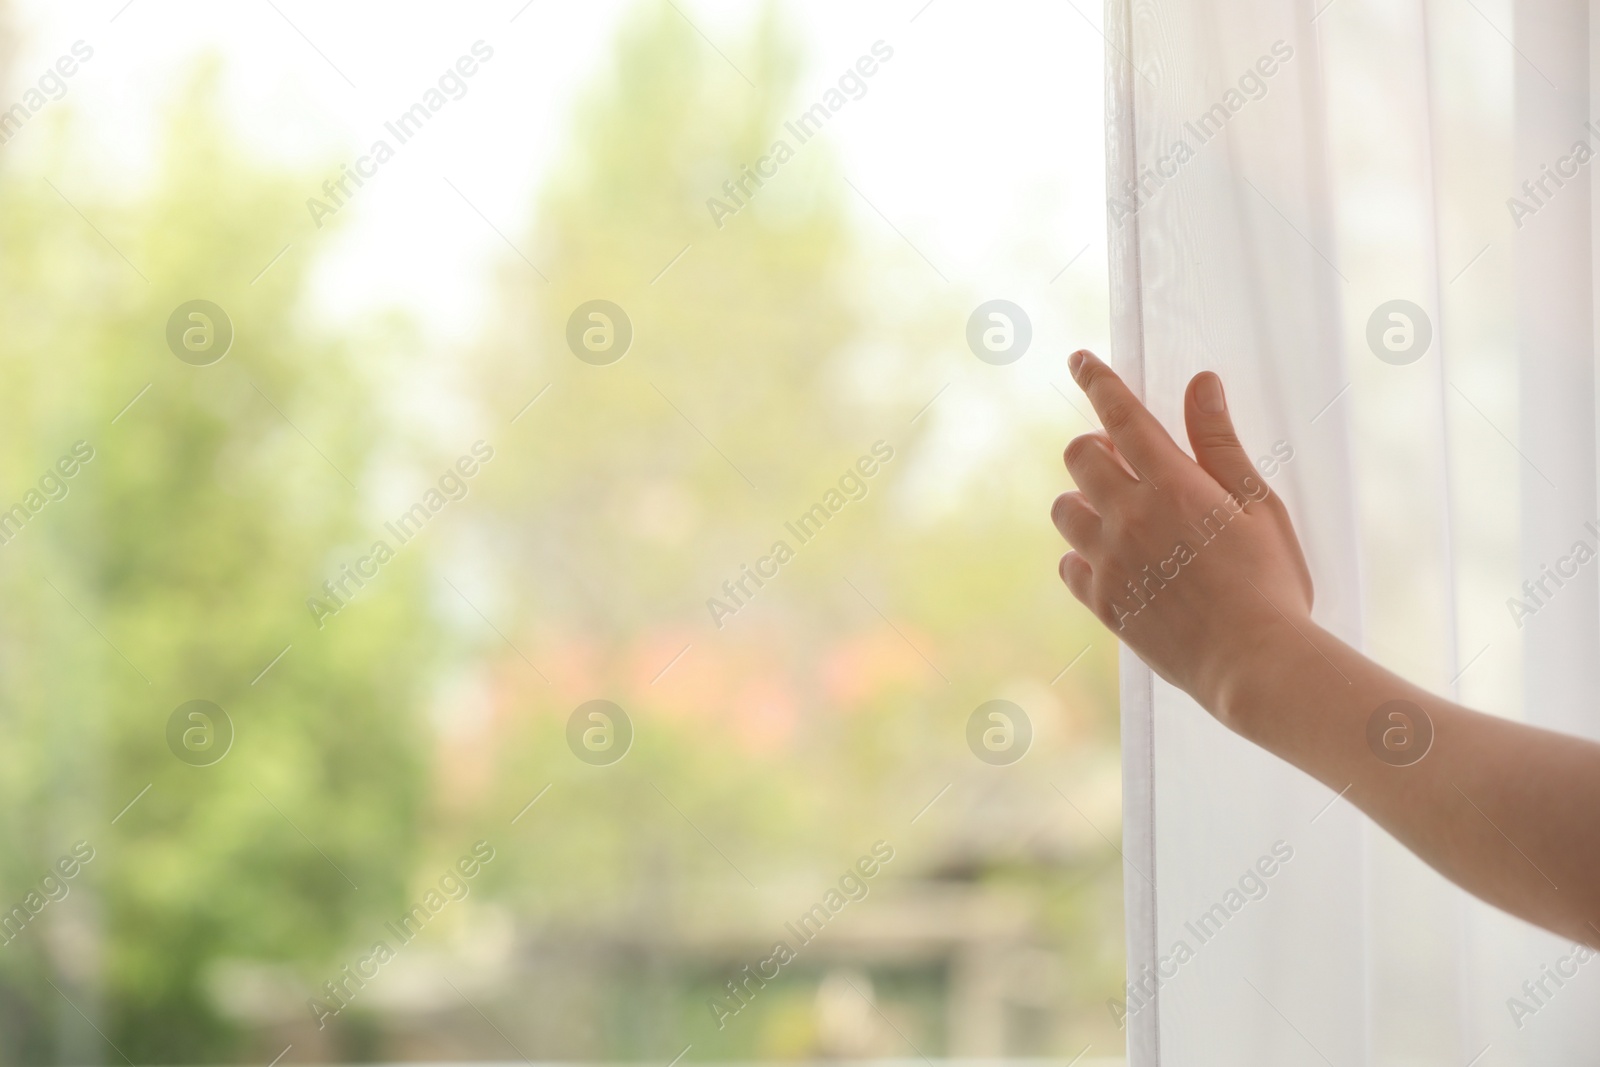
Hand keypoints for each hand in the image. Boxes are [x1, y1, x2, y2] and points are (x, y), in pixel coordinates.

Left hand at [1051, 349, 1314, 722]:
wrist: (1254, 662)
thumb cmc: (1270, 582)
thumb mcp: (1257, 506)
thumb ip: (1220, 444)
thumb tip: (1201, 384)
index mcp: (1171, 484)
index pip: (1120, 415)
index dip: (1097, 381)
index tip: (1080, 360)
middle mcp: (1128, 516)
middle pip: (1079, 457)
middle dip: (1095, 447)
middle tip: (1124, 459)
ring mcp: (1109, 561)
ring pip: (1064, 510)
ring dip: (1084, 501)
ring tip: (1121, 514)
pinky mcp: (1102, 602)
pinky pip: (1068, 564)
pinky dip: (1082, 555)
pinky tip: (1112, 560)